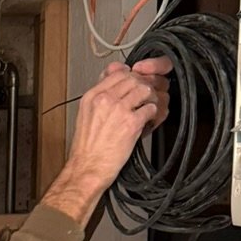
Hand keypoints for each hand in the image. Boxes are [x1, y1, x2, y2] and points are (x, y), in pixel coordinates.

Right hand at [44, 58, 171, 224]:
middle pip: (133, 78)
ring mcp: (119, 110)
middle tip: (145, 95)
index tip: (134, 84)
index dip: (131, 77)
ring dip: (150, 98)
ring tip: (148, 106)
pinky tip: (149, 120)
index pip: (117, 72)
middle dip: (143, 86)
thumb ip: (100, 96)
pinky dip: (153, 113)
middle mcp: (105, 99)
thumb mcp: (86, 114)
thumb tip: (112, 81)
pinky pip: (150, 108)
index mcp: (92, 96)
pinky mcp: (131, 124)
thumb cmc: (87, 147)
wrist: (87, 168)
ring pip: (144, 90)